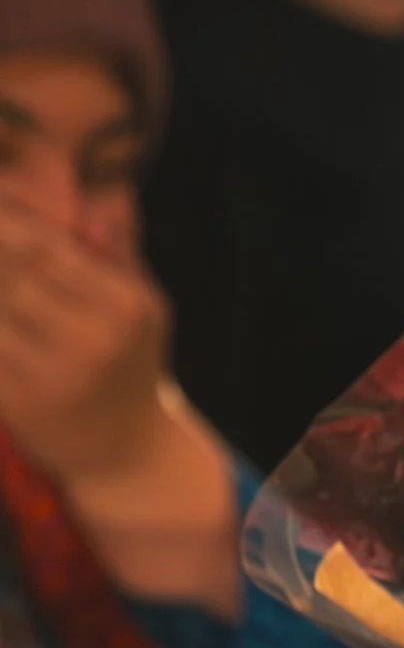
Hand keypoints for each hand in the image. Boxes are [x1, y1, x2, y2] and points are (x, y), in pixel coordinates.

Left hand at [0, 191, 173, 482]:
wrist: (126, 451)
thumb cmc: (131, 366)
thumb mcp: (145, 307)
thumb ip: (119, 252)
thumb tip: (106, 196)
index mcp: (125, 308)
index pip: (51, 251)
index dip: (9, 224)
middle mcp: (91, 338)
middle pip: (14, 275)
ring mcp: (52, 374)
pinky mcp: (19, 403)